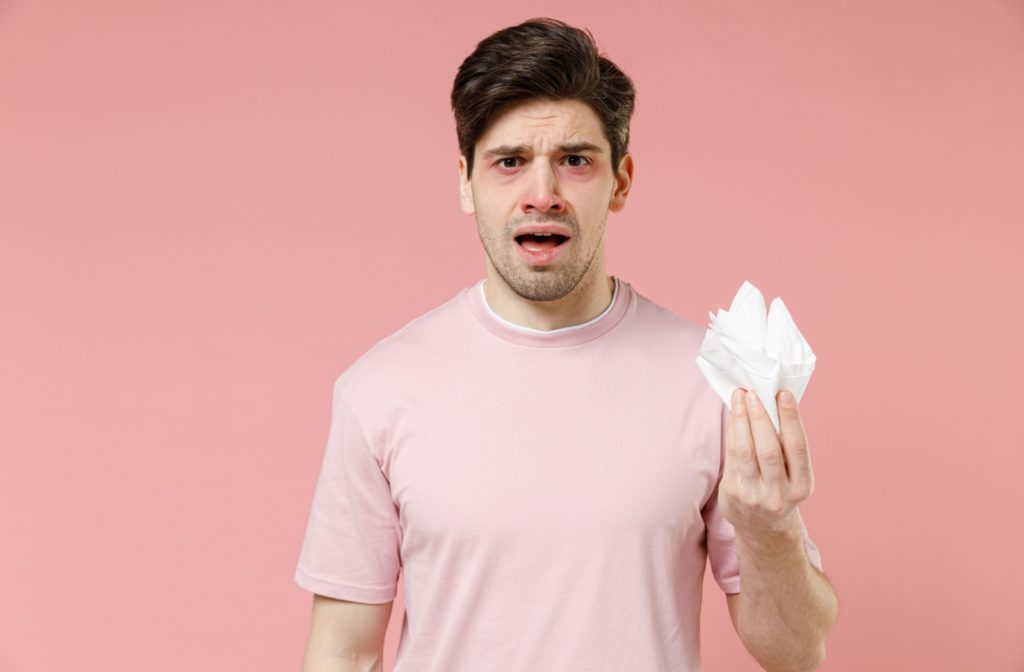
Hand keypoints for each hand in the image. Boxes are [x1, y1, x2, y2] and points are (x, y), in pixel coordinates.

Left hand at [719, 387, 814, 537]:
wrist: (761, 526)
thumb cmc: (780, 487)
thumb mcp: (793, 475)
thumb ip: (787, 446)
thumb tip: (772, 401)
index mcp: (802, 486)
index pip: (797, 447)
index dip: (791, 419)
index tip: (784, 394)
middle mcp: (779, 494)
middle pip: (769, 449)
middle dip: (760, 417)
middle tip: (753, 392)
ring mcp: (754, 496)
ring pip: (746, 451)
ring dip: (741, 419)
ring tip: (739, 396)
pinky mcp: (733, 493)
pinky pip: (732, 456)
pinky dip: (733, 431)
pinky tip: (733, 415)